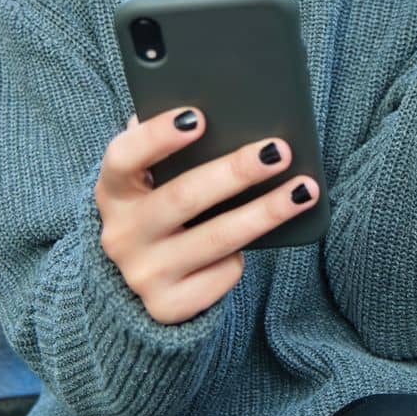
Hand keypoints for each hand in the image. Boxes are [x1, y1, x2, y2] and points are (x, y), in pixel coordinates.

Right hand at [95, 108, 319, 324]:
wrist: (137, 282)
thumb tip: (214, 109)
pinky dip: (242, 256)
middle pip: (183, 197)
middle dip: (236, 172)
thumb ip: (166, 147)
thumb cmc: (157, 209)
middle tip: (277, 151)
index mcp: (112, 191)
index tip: (199, 117)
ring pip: (216, 239)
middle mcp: (120, 234)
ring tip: (303, 190)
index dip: (158, 135)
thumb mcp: (148, 180)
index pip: (124, 157)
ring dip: (266, 212)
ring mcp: (143, 274)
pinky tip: (261, 242)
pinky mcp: (167, 306)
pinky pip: (222, 274)